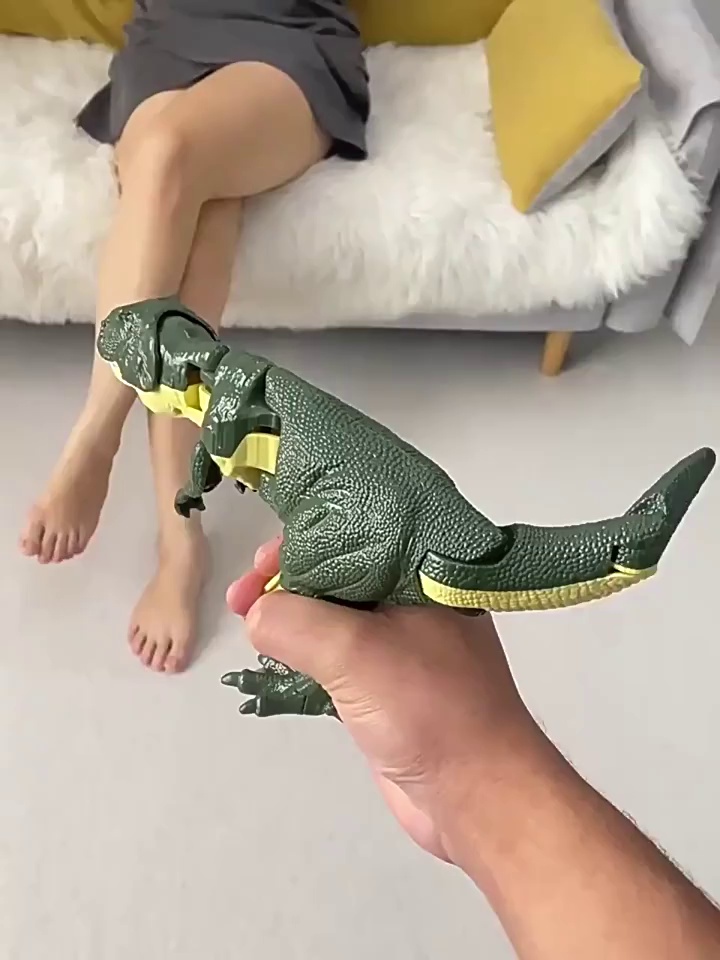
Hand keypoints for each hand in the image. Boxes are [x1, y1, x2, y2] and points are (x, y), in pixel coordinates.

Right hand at [226, 538, 539, 861]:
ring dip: (291, 616)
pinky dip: (305, 651)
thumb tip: (256, 614)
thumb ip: (297, 622)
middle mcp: (415, 601)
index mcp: (424, 574)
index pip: (354, 535)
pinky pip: (337, 655)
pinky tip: (275, 656)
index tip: (260, 563)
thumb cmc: (431, 710)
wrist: (477, 795)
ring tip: (250, 623)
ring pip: (335, 616)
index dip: (302, 542)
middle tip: (243, 597)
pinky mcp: (388, 685)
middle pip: (339, 573)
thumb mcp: (357, 651)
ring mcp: (402, 645)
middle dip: (287, 580)